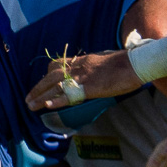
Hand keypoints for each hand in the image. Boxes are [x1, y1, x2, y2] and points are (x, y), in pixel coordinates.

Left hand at [25, 51, 142, 111]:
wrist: (138, 62)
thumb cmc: (127, 63)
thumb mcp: (104, 61)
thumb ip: (93, 66)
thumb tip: (91, 73)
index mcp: (83, 61)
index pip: (58, 65)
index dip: (47, 75)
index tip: (41, 82)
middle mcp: (79, 67)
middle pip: (51, 76)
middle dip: (38, 88)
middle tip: (28, 98)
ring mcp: (83, 77)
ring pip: (55, 86)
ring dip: (41, 96)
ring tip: (30, 105)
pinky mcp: (90, 87)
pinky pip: (70, 94)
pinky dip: (57, 100)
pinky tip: (46, 105)